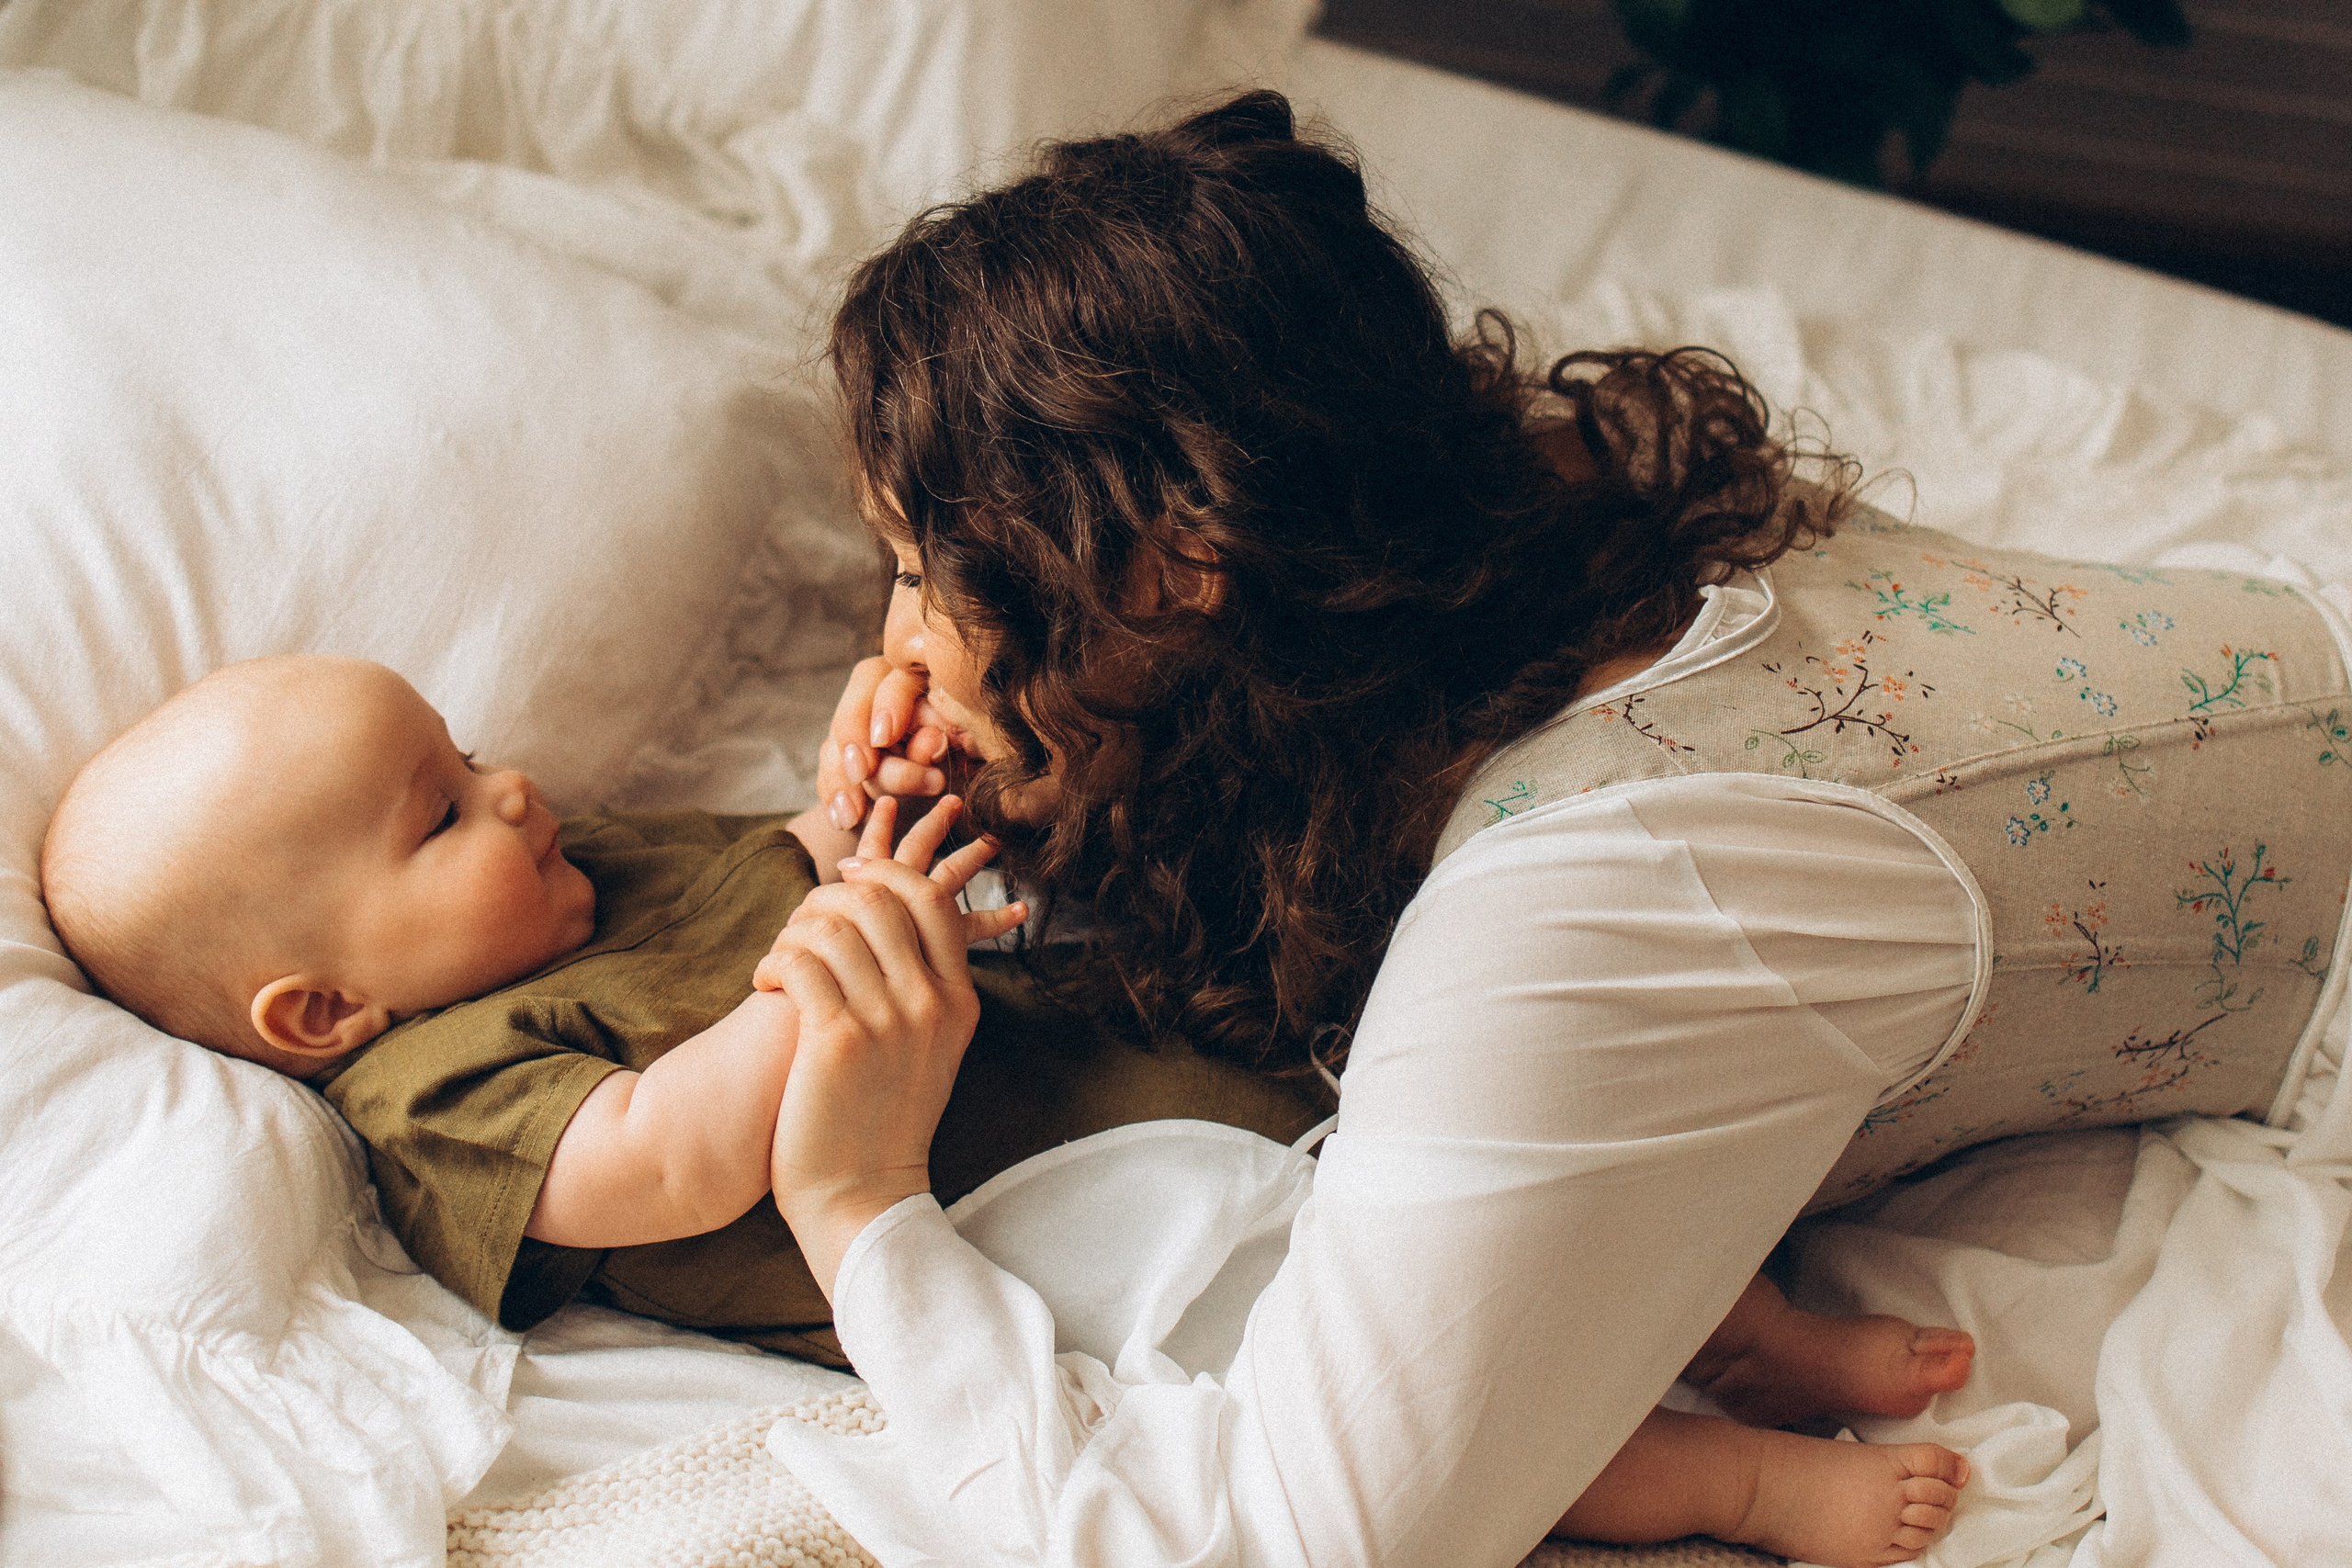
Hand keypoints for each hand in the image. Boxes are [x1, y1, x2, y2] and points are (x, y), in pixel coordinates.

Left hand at [757, 797, 1026, 1295]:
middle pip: (875, 900)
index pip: (928, 897)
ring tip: (779, 964)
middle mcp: (930, 1003)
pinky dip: (772, 962)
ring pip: (830, 926)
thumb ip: (921, 982)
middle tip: (797, 932)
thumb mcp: (929, 1046)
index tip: (843, 880)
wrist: (862, 1194)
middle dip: (823, 902)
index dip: (881, 874)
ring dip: (791, 934)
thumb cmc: (882, 1118)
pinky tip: (764, 986)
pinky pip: (797, 962)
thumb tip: (881, 911)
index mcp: (959, 999)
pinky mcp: (838, 1039)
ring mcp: (887, 1020)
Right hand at [815, 656, 952, 830]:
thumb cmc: (963, 762)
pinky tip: (841, 819)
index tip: (884, 738)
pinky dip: (835, 797)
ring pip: (838, 745)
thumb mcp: (956, 755)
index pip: (893, 681)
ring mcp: (856, 725)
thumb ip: (939, 745)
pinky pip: (829, 772)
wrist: (945, 793)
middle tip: (860, 773)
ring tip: (852, 814)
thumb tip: (932, 739)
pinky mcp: (839, 753)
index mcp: (918, 680)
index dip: (887, 706)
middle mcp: (881, 694)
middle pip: (855, 710)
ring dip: (842, 781)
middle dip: (854, 742)